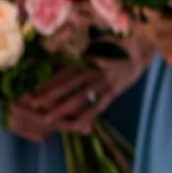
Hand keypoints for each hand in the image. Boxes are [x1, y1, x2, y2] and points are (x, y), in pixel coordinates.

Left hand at [10, 50, 144, 141]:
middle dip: (48, 97)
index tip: (31, 91)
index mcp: (87, 58)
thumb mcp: (94, 47)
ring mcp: (104, 81)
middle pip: (67, 85)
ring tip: (47, 119)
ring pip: (80, 97)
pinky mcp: (114, 91)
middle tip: (31, 106)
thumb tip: (53, 66)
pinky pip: (98, 106)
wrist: (140, 47)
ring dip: (62, 109)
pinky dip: (87, 116)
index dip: (47, 82)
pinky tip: (75, 126)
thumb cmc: (114, 46)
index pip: (63, 72)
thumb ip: (77, 58)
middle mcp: (93, 70)